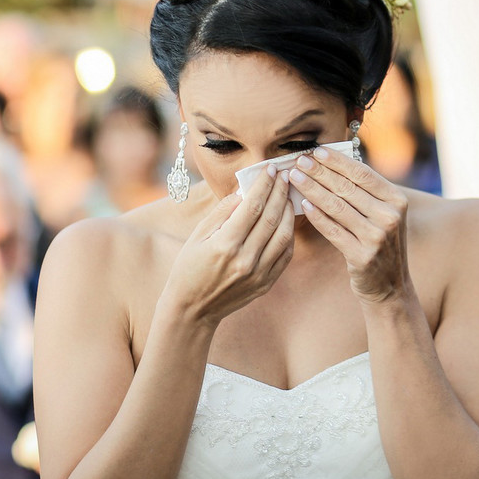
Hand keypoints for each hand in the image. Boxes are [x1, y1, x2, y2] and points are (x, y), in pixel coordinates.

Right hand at [162, 164, 294, 328]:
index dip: (264, 184)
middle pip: (272, 217)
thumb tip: (243, 191)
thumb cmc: (189, 268)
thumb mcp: (197, 236)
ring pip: (284, 235)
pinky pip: (285, 255)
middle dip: (280, 192)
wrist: (193, 309)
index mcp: (225, 244)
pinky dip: (289, 235)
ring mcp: (259, 273)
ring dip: (289, 211)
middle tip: (285, 175)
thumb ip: (222, 212)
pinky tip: (287, 221)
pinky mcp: (266, 284)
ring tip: (288, 195)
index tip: (271, 169)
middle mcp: (245, 259)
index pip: (253, 206)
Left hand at [288, 146, 411, 302]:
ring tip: (295, 178)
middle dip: (320, 172)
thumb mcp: (383, 214)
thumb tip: (334, 163)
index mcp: (397, 200)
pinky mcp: (362, 256)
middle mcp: (390, 217)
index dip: (338, 161)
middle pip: (347, 188)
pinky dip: (317, 216)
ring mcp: (377, 237)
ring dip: (312, 190)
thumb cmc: (380, 242)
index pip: (363, 174)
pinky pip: (333, 231)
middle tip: (299, 161)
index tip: (316, 151)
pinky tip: (302, 205)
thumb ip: (366, 192)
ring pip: (337, 207)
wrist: (390, 285)